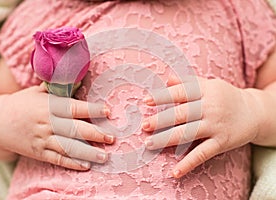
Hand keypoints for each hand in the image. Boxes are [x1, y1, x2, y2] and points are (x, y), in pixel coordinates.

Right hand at [0, 84, 113, 170]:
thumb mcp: (38, 91)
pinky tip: (86, 166)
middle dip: (95, 134)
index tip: (107, 111)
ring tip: (104, 156)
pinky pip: (57, 159)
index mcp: (49, 106)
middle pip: (74, 129)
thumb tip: (81, 78)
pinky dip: (71, 163)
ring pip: (68, 147)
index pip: (74, 107)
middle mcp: (47, 123)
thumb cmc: (24, 103)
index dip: (91, 109)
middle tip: (112, 137)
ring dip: (87, 152)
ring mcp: (42, 139)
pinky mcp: (39, 152)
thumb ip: (59, 87)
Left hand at [142, 75, 259, 177]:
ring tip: (149, 144)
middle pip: (182, 114)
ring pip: (188, 133)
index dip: (163, 96)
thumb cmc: (224, 97)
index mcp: (205, 91)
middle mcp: (210, 107)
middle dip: (161, 120)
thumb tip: (167, 78)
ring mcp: (216, 126)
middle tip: (144, 126)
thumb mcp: (209, 85)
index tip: (145, 101)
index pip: (181, 92)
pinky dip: (188, 163)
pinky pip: (203, 153)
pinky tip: (174, 172)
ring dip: (167, 139)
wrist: (255, 112)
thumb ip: (188, 82)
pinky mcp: (222, 142)